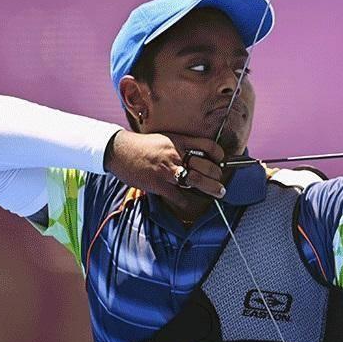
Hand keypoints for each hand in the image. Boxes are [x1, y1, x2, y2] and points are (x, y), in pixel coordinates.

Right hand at [105, 129, 227, 199]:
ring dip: (210, 188)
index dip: (219, 154)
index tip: (221, 161)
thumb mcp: (167, 138)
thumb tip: (199, 156)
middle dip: (217, 175)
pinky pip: (178, 196)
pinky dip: (187, 202)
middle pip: (206, 166)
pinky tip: (191, 203)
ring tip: (218, 192)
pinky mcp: (158, 185)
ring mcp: (168, 170)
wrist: (121, 151)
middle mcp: (176, 155)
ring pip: (196, 180)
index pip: (208, 146)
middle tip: (220, 182)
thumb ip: (183, 146)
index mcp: (180, 141)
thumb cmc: (144, 145)